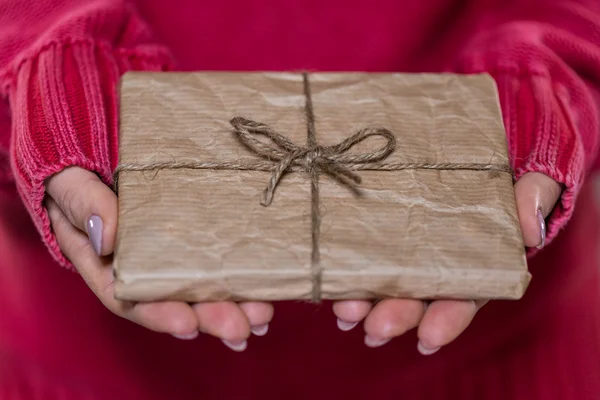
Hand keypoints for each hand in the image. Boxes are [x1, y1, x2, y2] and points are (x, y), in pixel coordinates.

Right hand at [45, 167, 272, 350]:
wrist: (99, 152)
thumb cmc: (76, 171)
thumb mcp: (72, 181)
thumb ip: (85, 204)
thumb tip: (108, 237)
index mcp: (102, 262)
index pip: (128, 296)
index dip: (159, 313)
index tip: (188, 324)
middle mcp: (139, 265)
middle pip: (173, 299)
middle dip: (208, 316)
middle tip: (240, 328)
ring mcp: (168, 252)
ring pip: (200, 286)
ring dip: (232, 306)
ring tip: (261, 316)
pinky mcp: (193, 236)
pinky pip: (216, 261)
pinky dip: (240, 280)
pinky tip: (264, 294)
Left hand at [332, 172, 560, 353]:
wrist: (474, 143)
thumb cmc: (504, 168)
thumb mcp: (530, 175)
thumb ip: (535, 196)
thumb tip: (528, 230)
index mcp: (479, 257)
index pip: (466, 295)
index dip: (447, 318)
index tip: (428, 338)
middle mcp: (441, 260)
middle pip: (420, 296)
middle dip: (398, 315)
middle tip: (375, 329)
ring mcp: (409, 246)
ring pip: (388, 280)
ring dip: (366, 303)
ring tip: (347, 314)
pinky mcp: (383, 229)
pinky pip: (366, 254)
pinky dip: (351, 275)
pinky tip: (337, 294)